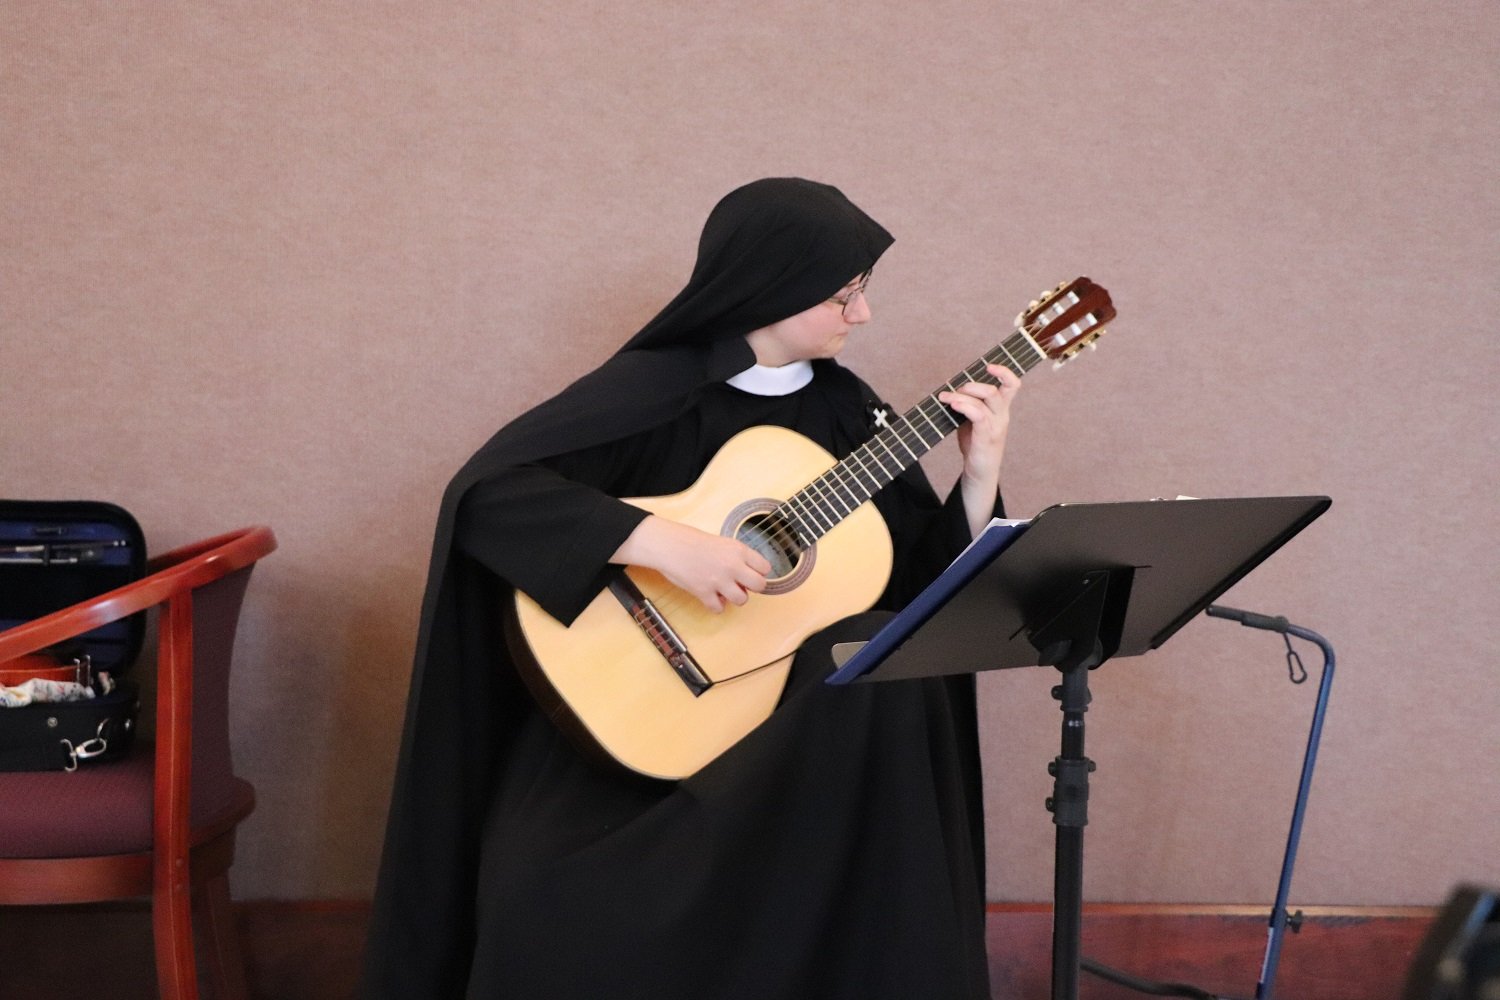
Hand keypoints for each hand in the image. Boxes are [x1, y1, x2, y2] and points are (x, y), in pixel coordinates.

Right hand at [611, 515, 771, 612]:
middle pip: (760, 585)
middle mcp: (732, 566)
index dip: (758, 572)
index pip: (765, 568)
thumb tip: (747, 577)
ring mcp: (719, 581)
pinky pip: (719, 609)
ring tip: (724, 590)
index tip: (749, 572)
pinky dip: (715, 605)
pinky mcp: (704, 593)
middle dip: (752, 587)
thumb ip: (737, 558)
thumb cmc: (693, 541)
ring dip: (734, 597)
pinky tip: (710, 596)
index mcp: (738, 550)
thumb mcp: (722, 543)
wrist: (670, 545)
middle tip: (740, 584)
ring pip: (742, 600)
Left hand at [938, 363, 1021, 536]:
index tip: (988, 365)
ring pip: (986, 401)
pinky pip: (980, 416)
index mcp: (1001, 408)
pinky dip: (966, 407)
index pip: (1013, 385)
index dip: (1005, 372)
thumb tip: (950, 387)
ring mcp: (996, 427)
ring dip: (962, 395)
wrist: (979, 471)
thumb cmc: (975, 443)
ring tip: (945, 397)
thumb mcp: (972, 418)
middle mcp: (1002, 415)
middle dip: (974, 384)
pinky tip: (954, 405)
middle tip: (955, 388)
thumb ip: (968, 403)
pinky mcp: (986, 438)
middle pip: (998, 390)